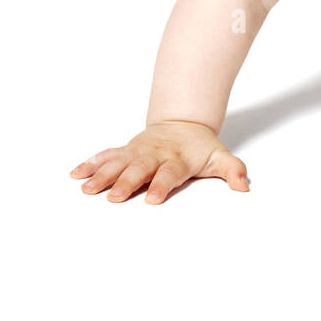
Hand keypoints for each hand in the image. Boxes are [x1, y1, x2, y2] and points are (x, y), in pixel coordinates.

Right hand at [69, 120, 248, 202]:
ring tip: (86, 188)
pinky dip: (90, 163)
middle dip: (126, 182)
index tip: (152, 199)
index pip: (169, 173)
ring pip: (118, 163)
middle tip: (114, 197)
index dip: (161, 185)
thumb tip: (244, 186)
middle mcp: (154, 155)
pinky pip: (106, 156)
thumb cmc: (200, 146)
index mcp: (177, 159)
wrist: (183, 121)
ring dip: (102, 175)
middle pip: (139, 169)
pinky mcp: (125, 150)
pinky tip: (76, 174)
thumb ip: (233, 170)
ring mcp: (137, 151)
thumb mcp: (221, 156)